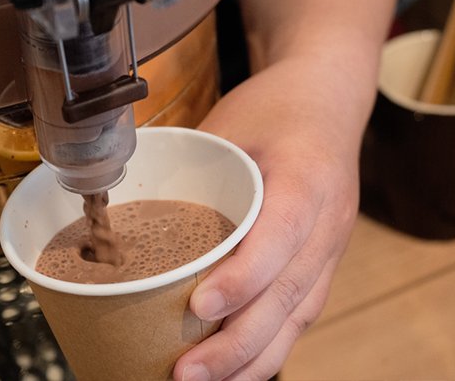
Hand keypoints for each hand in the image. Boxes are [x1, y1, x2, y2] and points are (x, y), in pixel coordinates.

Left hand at [174, 57, 361, 379]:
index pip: (281, 236)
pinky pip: (300, 315)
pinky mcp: (323, 263)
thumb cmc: (275, 109)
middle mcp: (328, 221)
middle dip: (238, 344)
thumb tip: (124, 215)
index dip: (243, 278)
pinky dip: (268, 349)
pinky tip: (234, 371)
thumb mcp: (229, 124)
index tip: (198, 307)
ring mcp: (331, 247)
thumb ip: (192, 172)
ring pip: (298, 317)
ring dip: (252, 360)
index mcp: (307, 177)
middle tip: (185, 373)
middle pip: (290, 295)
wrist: (329, 100)